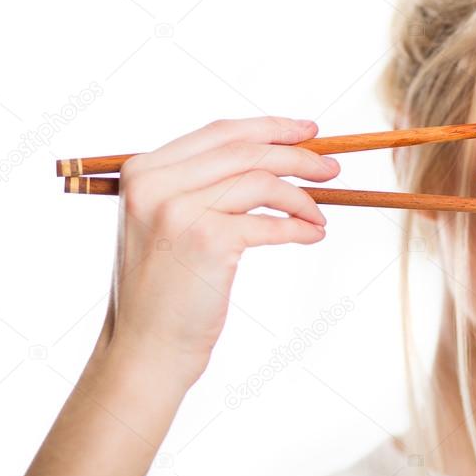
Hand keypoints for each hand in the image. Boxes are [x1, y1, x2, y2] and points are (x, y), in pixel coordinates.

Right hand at [98, 116, 338, 387]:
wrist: (146, 349)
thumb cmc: (165, 290)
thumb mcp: (166, 224)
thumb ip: (200, 186)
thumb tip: (275, 157)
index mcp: (143, 171)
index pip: (221, 132)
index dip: (270, 127)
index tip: (309, 131)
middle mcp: (156, 184)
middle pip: (246, 151)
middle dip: (298, 156)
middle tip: (332, 168)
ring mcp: (178, 210)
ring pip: (262, 182)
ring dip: (302, 198)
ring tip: (320, 215)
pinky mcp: (207, 240)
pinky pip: (270, 222)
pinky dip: (299, 227)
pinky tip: (313, 235)